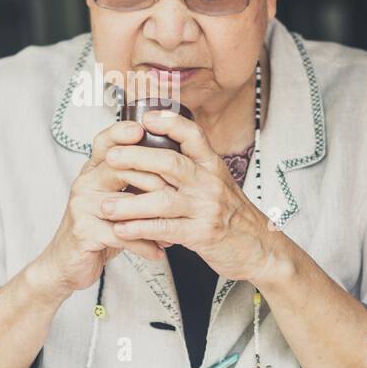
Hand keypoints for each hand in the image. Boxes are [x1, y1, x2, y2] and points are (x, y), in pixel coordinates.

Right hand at [38, 119, 174, 294]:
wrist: (67, 263)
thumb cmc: (98, 228)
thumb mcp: (114, 200)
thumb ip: (133, 182)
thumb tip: (174, 167)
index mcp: (93, 170)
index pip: (105, 142)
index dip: (122, 132)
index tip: (142, 129)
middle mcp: (85, 183)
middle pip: (120, 166)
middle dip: (154, 180)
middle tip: (177, 196)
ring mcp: (82, 206)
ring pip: (124, 203)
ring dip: (153, 219)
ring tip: (173, 230)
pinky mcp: (84, 231)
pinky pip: (122, 235)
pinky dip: (144, 245)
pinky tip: (158, 251)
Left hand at [97, 109, 275, 281]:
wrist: (261, 249)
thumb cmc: (233, 217)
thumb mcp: (218, 185)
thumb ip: (193, 170)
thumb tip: (157, 156)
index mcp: (212, 167)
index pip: (193, 135)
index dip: (169, 123)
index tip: (145, 117)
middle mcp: (210, 183)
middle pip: (170, 162)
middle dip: (136, 158)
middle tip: (111, 158)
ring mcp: (206, 208)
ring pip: (162, 199)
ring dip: (130, 203)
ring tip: (105, 205)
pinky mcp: (202, 234)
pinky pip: (165, 229)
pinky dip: (140, 229)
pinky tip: (121, 230)